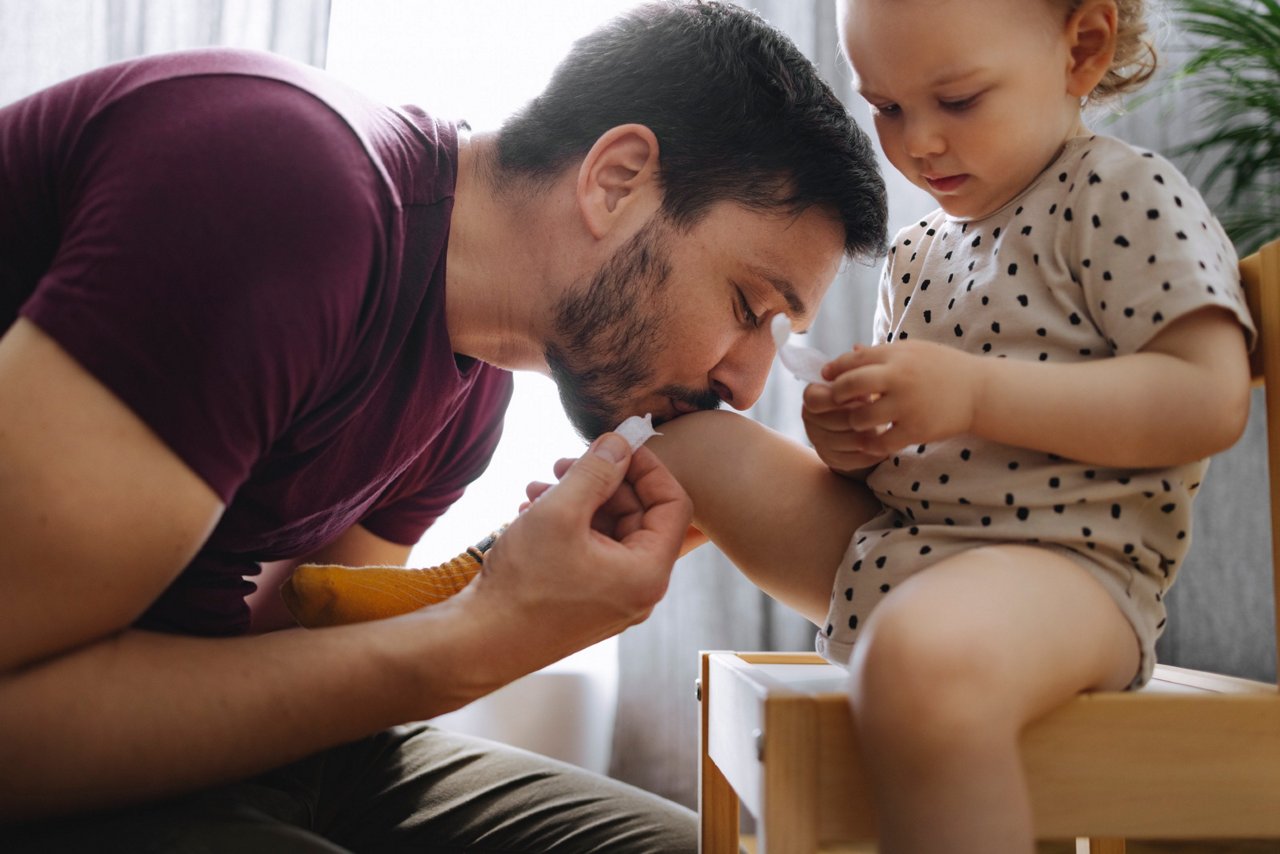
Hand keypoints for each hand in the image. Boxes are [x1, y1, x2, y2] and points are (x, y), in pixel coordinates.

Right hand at [470, 432, 692, 669]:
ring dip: (578, 501)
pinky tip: (529, 513)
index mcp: (647, 573)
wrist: (481, 643)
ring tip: (536, 487)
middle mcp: (639, 591)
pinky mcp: (588, 604)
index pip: (673, 504)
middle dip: (602, 482)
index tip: (616, 446)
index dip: (648, 468)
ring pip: (609, 533)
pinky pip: (591, 554)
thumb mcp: (560, 512)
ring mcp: (613, 600)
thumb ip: (595, 471)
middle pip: (639, 517)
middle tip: (564, 462)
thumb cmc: (523, 584)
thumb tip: (620, 442)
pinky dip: (568, 527)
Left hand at [803, 340, 981, 469]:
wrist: (979, 391)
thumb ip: (881, 353)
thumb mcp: (913, 351)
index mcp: (896, 356)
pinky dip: (871, 445)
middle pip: (849, 386)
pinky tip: (872, 441)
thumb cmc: (943, 368)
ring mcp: (907, 405)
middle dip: (836, 396)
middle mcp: (899, 378)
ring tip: (859, 423)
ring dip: (854, 422)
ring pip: (861, 418)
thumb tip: (850, 351)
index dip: (834, 369)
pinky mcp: (917, 429)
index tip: (826, 377)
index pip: (852, 360)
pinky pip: (882, 442)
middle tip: (836, 403)